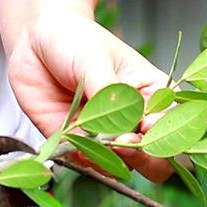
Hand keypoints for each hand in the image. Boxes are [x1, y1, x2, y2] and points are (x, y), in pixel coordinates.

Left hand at [8, 14, 172, 182]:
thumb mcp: (96, 60)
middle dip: (144, 156)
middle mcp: (133, 121)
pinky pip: (89, 164)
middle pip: (155, 157)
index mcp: (151, 96)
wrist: (35, 43)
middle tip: (123, 140)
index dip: (164, 131)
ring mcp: (106, 136)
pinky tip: (76, 141)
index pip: (172, 125)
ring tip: (94, 137)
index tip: (147, 123)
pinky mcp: (79, 145)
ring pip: (122, 166)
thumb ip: (109, 94)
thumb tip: (119, 124)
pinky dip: (84, 158)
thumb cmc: (75, 40)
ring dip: (110, 158)